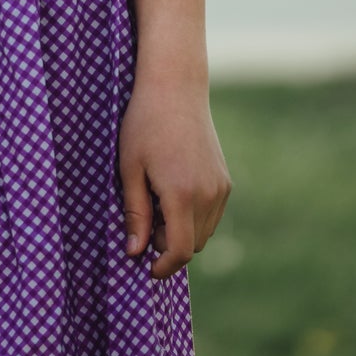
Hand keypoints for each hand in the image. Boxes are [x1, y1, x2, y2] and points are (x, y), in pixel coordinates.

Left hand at [118, 75, 231, 280]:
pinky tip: (172, 190)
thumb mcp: (130, 169)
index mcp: (182, 193)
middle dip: (169, 244)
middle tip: (143, 220)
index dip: (164, 266)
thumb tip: (134, 252)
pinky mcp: (225, 180)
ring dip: (182, 230)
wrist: (175, 88)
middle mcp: (208, 194)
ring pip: (204, 231)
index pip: (181, 250)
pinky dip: (194, 215)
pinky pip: (211, 213)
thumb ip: (135, 213)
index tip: (147, 267)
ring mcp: (221, 187)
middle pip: (193, 244)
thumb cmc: (144, 125)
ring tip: (156, 200)